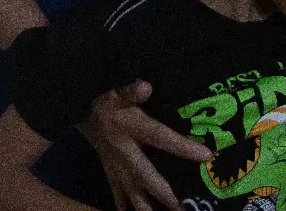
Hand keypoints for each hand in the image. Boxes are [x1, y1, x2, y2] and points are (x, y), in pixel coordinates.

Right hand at [78, 80, 212, 210]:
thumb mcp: (117, 90)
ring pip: (132, 192)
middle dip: (164, 194)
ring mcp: (116, 166)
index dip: (183, 146)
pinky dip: (124, 207)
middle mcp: (124, 151)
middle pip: (146, 176)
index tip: (207, 155)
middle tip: (182, 209)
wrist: (78, 109)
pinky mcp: (110, 173)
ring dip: (146, 208)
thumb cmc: (105, 99)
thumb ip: (130, 89)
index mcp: (131, 128)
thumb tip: (146, 86)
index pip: (161, 137)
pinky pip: (118, 195)